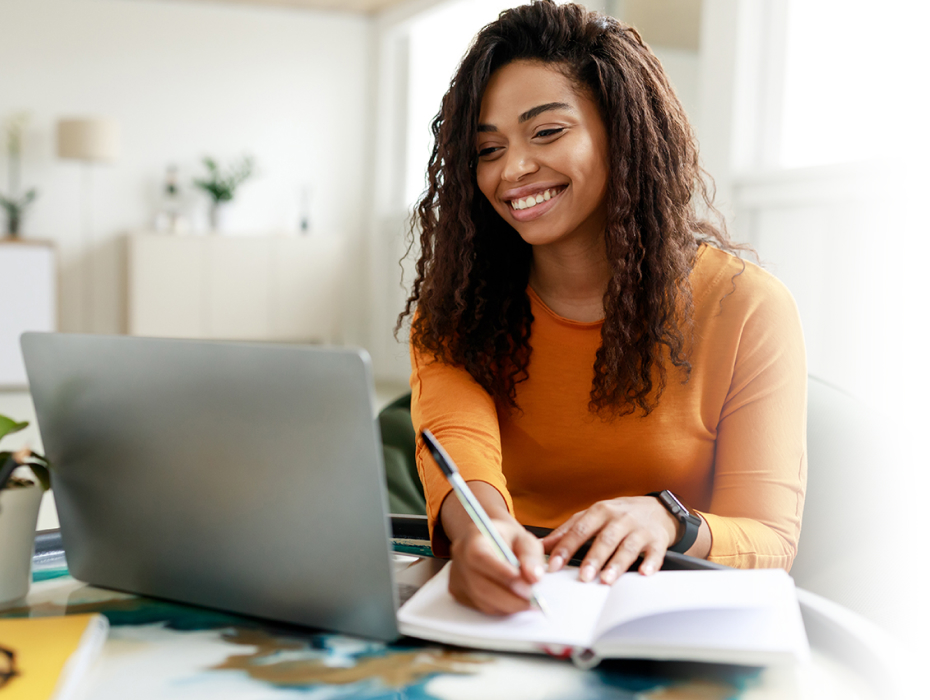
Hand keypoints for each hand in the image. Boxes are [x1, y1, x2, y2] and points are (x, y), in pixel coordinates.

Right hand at [448, 517, 545, 614]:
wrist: (491, 541)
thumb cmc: (507, 539)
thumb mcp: (524, 538)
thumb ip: (530, 555)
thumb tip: (534, 577)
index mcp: (473, 537)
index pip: (480, 557)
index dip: (501, 573)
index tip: (526, 585)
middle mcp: (460, 557)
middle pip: (480, 585)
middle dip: (510, 598)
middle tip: (534, 601)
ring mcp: (457, 577)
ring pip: (482, 600)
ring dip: (508, 605)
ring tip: (529, 602)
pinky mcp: (459, 592)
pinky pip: (481, 607)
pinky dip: (501, 608)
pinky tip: (514, 600)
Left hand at [541, 497, 678, 583]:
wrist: (657, 509)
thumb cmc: (619, 515)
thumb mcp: (592, 517)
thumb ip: (567, 531)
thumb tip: (541, 545)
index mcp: (600, 511)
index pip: (579, 530)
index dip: (566, 547)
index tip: (554, 565)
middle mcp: (619, 519)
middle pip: (604, 539)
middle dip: (593, 558)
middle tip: (583, 576)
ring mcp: (639, 529)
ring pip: (627, 547)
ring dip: (617, 564)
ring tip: (607, 579)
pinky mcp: (657, 540)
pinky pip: (654, 553)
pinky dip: (650, 563)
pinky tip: (644, 573)